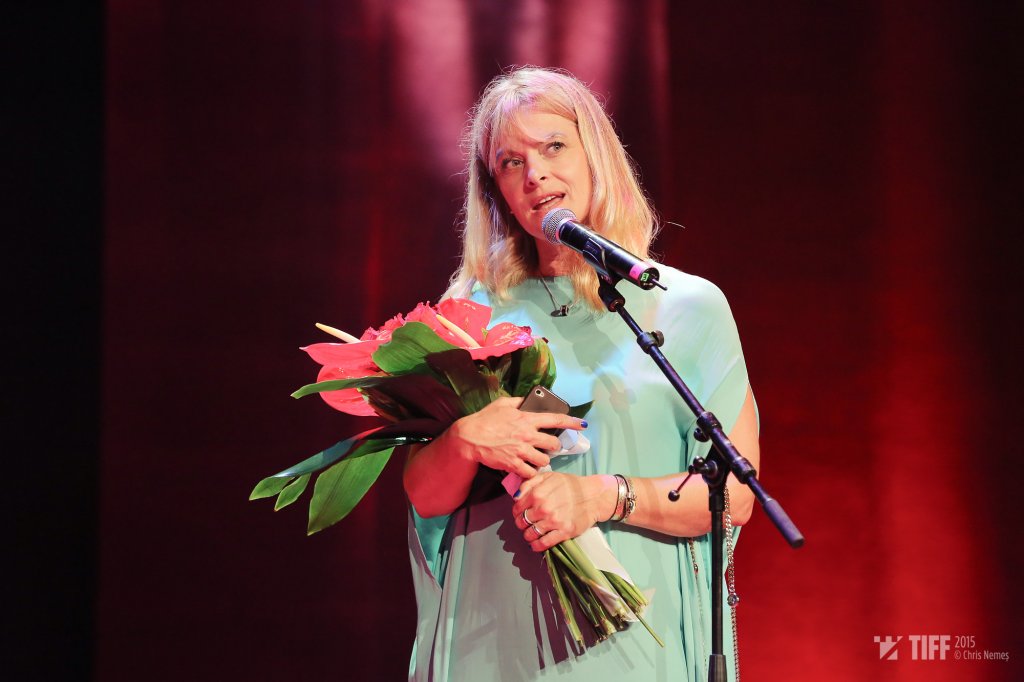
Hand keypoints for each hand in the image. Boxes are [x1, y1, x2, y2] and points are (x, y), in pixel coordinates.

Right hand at [444, 397, 585, 480]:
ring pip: (544, 461)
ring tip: (537, 459)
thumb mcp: (503, 404)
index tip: (582, 424)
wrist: (469, 438)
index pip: (556, 419)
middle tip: (548, 447)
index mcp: (527, 419)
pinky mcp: (514, 464)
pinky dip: (531, 472)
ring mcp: (521, 451)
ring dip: (543, 461)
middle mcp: (527, 435)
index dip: (572, 422)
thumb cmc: (485, 419)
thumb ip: (519, 402)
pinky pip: (531, 473)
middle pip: (553, 444)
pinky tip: (527, 469)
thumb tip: (529, 399)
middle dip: (554, 446)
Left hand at [511, 472, 617, 551]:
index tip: (520, 513)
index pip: (517, 508)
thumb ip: (529, 483)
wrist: (593, 496)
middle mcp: (543, 508)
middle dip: (521, 524)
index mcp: (538, 493)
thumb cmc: (570, 485)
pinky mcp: (563, 532)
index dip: (517, 512)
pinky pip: (543, 544)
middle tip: (527, 523)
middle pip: (522, 522)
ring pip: (530, 534)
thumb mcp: (548, 476)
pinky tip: (536, 544)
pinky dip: (536, 546)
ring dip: (528, 535)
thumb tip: (515, 496)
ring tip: (532, 533)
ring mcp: (553, 521)